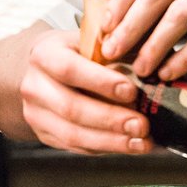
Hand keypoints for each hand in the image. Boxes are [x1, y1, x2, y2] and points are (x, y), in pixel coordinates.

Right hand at [20, 29, 153, 154]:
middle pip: (71, 108)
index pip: (70, 69)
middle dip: (111, 119)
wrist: (41, 69)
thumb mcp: (90, 39)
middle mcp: (35, 86)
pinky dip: (105, 148)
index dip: (101, 82)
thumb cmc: (74, 51)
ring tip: (141, 141)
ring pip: (72, 134)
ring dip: (111, 141)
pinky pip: (76, 146)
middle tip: (141, 125)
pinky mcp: (45, 135)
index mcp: (45, 54)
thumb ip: (116, 47)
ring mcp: (37, 114)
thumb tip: (150, 61)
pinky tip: (128, 146)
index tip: (131, 91)